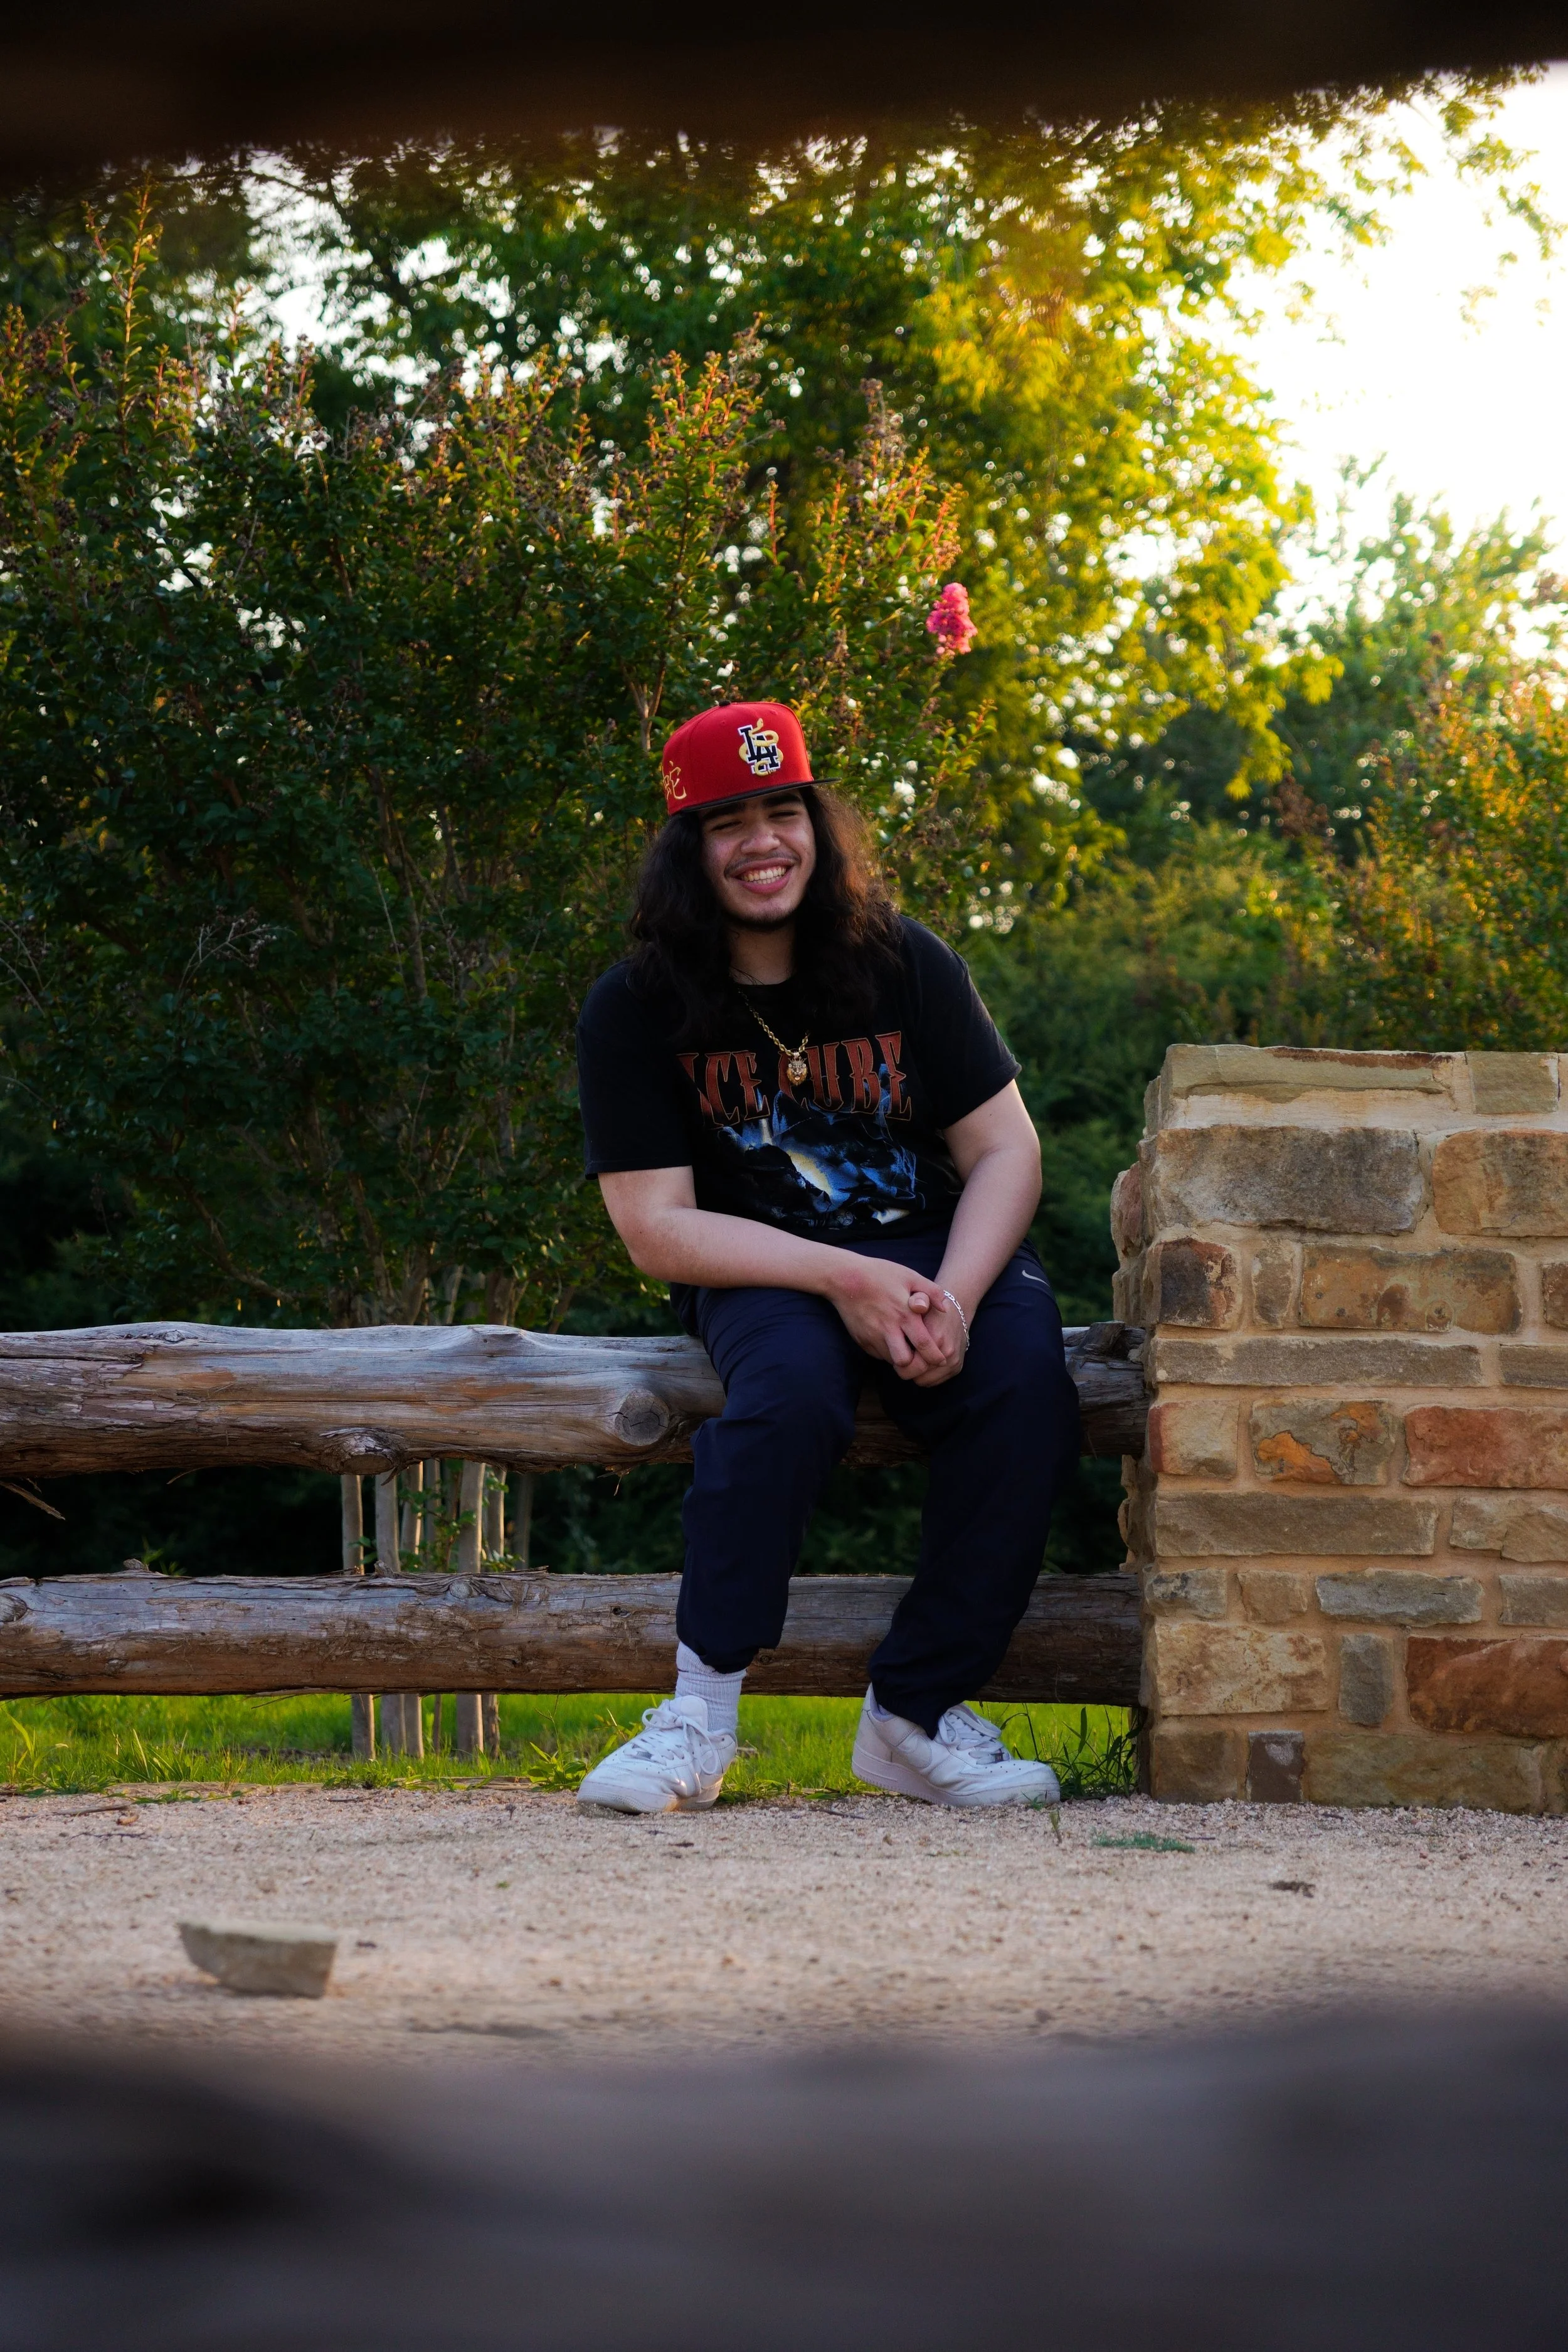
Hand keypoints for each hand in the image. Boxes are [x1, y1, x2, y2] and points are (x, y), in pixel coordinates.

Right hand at [825, 1255, 946, 1376]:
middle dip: (915, 1365)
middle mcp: (888, 1329)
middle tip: (921, 1359)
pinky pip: (878, 1354)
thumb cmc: (880, 1274)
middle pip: (905, 1362)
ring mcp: (872, 1336)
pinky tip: (890, 1340)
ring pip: (890, 1361)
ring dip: (900, 1358)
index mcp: (905, 1314)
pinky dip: (886, 1352)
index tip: (941, 1360)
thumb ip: (932, 1291)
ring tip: (906, 1348)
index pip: (924, 1345)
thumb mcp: (910, 1276)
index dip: (935, 1357)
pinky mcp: (861, 1340)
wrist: (845, 1278)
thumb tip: (946, 1308)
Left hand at [903, 1288, 968, 1387]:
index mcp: (936, 1338)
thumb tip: (917, 1305)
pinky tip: (921, 1362)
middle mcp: (947, 1353)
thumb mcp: (924, 1297)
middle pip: (916, 1375)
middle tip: (901, 1357)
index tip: (895, 1351)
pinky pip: (934, 1382)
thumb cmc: (933, 1307)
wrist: (957, 1311)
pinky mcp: (957, 1368)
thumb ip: (917, 1299)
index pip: (910, 1363)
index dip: (898, 1360)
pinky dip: (925, 1375)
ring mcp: (954, 1362)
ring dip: (915, 1373)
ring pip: (923, 1381)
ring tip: (912, 1358)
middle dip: (904, 1369)